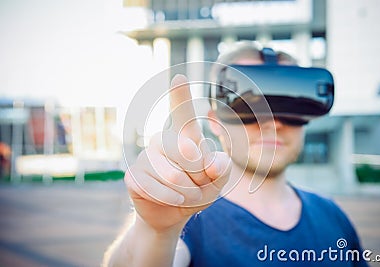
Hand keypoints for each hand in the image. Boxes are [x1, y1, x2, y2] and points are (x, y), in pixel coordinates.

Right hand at [124, 74, 231, 232]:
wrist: (175, 214)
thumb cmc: (198, 189)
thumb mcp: (217, 181)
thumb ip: (222, 169)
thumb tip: (214, 162)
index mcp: (184, 136)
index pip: (181, 113)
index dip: (180, 95)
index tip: (179, 77)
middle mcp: (161, 140)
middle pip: (187, 151)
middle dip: (201, 175)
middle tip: (200, 185)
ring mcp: (145, 157)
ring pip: (172, 174)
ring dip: (188, 191)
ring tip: (189, 195)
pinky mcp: (133, 176)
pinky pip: (154, 188)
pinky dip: (172, 198)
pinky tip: (176, 200)